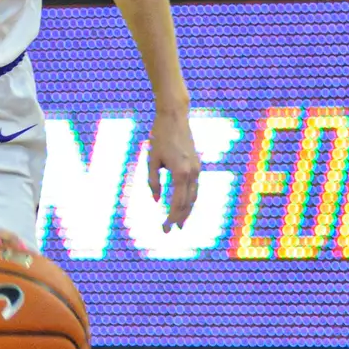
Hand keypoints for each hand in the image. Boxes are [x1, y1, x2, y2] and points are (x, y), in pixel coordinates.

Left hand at [147, 109, 200, 230]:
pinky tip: (184, 206)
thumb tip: (157, 200)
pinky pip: (195, 187)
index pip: (177, 202)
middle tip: (171, 231)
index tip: (165, 228)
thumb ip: (153, 181)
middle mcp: (192, 172)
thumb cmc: (159, 137)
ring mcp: (196, 168)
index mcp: (179, 172)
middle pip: (188, 203)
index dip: (171, 217)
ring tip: (180, 223)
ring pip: (194, 196)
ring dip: (187, 211)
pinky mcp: (197, 164)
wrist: (175, 117)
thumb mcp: (151, 160)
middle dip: (180, 218)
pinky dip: (190, 199)